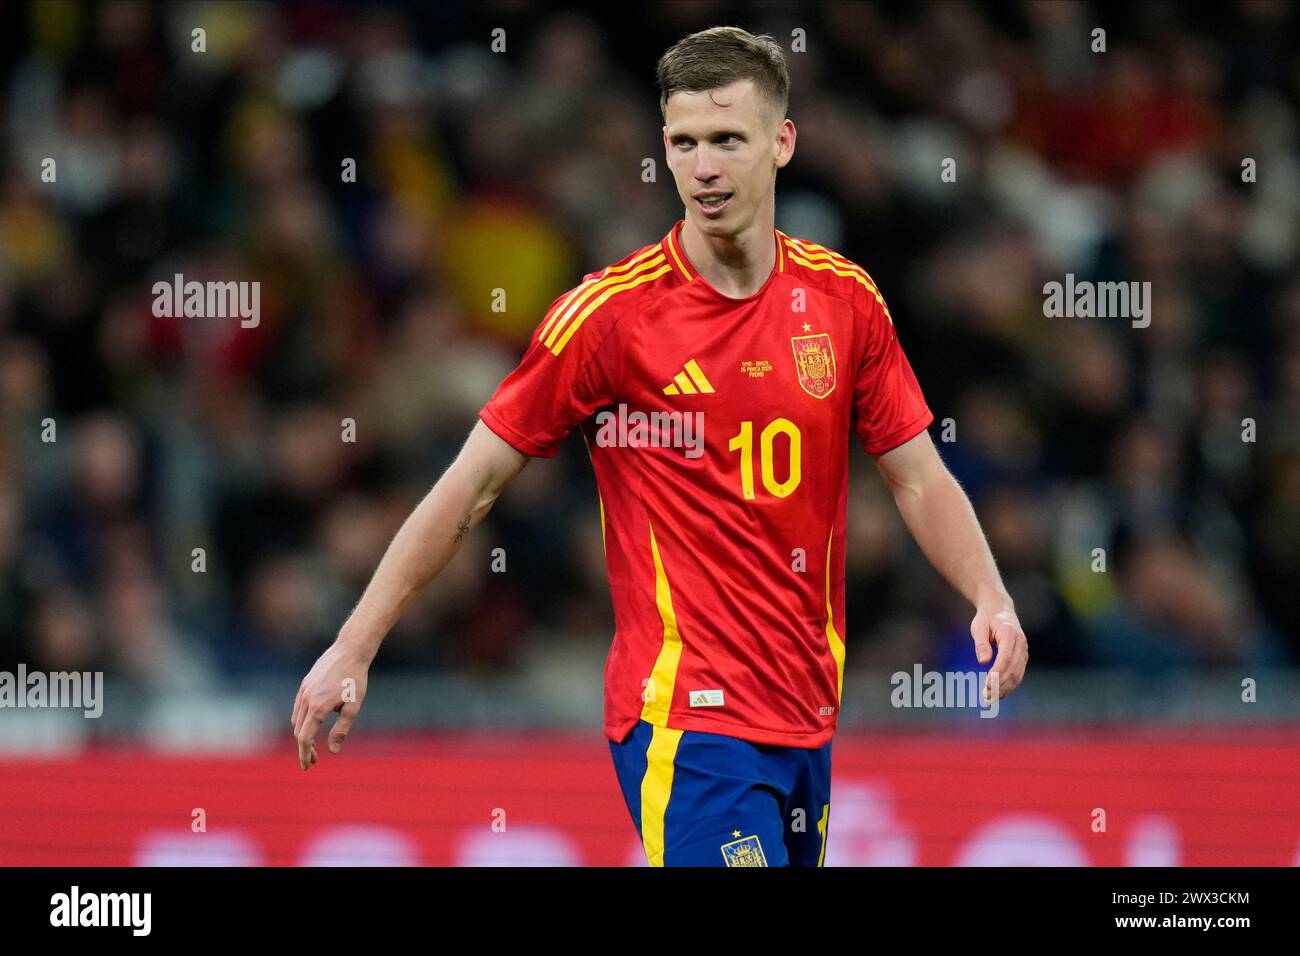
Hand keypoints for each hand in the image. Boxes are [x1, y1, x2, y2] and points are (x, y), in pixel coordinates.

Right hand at [291, 639, 371, 769]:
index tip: (308, 766)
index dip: (305, 754)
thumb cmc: (355, 678)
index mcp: (317, 708)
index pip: (305, 738)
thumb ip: (342, 729)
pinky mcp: (305, 683)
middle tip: (314, 760)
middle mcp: (306, 700)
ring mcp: (303, 690)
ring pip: (296, 719)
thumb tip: (333, 751)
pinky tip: (311, 723)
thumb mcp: (353, 706)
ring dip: (302, 734)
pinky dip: (301, 720)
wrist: (350, 650)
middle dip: (305, 748)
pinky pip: (298, 707)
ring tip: (313, 745)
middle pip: (298, 731)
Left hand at [970, 606, 1027, 702]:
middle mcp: (1020, 643)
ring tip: (990, 699)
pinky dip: (1009, 685)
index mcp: (1009, 634)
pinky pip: (1018, 673)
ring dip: (1005, 688)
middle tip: (986, 697)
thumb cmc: (986, 619)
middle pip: (1013, 669)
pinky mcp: (1022, 656)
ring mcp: (1024, 650)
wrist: (999, 609)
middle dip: (1000, 685)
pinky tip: (998, 693)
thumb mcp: (978, 627)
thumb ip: (981, 644)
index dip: (997, 673)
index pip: (1005, 658)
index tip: (987, 684)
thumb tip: (983, 661)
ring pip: (1017, 674)